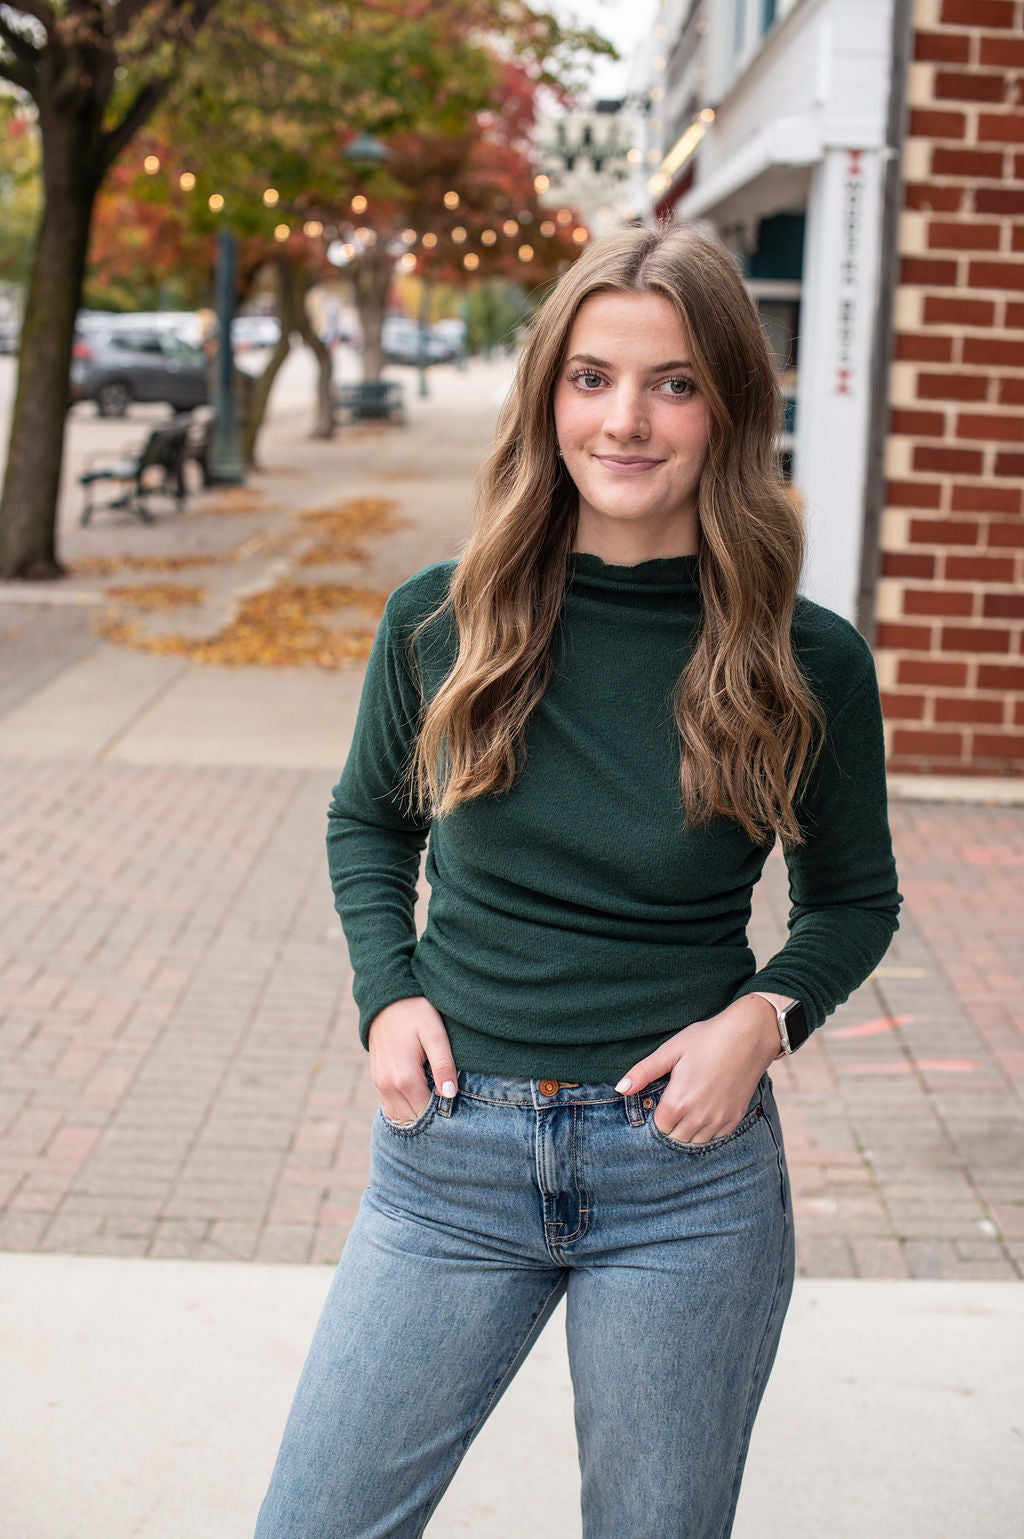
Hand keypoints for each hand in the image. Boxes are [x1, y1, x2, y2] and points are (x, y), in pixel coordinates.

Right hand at [368, 996, 457, 1123]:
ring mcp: (379, 1083)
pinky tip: (421, 1092)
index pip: (426, 1112)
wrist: (385, 998)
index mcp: (404, 1077)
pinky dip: (405, 1106)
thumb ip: (443, 1064)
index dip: (443, 1110)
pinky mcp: (377, 1079)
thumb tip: (450, 1094)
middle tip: (447, 1097)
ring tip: (435, 1094)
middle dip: (430, 1114)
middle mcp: (387, 1085)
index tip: (455, 1099)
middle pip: (412, 1118)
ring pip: (400, 1115)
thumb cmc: (415, 1013)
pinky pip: (391, 1105)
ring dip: (417, 1111)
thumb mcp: (435, 1034)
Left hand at [615, 995, 780, 1143]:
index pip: (659, 1126)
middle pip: (676, 1137)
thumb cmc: (707, 1038)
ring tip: (688, 1106)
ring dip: (688, 1129)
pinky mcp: (735, 1118)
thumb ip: (644, 1072)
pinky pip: (715, 1137)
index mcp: (679, 1101)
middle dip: (671, 1124)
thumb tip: (620, 1088)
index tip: (661, 1099)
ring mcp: (719, 1120)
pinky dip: (706, 1129)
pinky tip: (705, 1109)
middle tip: (674, 1101)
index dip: (657, 1114)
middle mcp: (700, 1117)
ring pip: (695, 1141)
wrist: (750, 1035)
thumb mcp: (671, 1050)